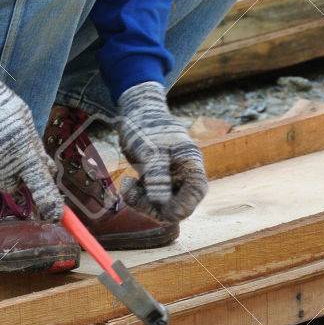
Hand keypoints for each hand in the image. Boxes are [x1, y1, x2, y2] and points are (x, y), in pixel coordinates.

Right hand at [0, 57, 63, 220]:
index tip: (54, 215)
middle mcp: (2, 159)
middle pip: (11, 185)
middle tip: (7, 154)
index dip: (48, 201)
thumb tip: (46, 167)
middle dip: (12, 176)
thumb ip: (33, 145)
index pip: (40, 181)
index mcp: (22, 146)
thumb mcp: (22, 117)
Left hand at [116, 82, 206, 222]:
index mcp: (190, 160)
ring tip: (127, 187)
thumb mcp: (149, 150)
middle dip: (157, 206)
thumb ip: (157, 176)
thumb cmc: (145, 125)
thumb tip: (162, 204)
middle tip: (133, 196)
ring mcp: (171, 175)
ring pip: (163, 203)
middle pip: (180, 202)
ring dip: (144, 202)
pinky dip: (139, 196)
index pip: (196, 191)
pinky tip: (127, 184)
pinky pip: (151, 197)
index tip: (163, 213)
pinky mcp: (157, 178)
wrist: (134, 111)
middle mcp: (184, 170)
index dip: (184, 206)